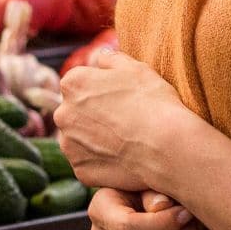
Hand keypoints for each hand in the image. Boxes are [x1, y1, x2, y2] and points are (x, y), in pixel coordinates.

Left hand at [54, 47, 193, 191]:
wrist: (168, 147)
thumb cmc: (154, 103)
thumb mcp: (137, 68)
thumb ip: (112, 59)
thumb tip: (100, 58)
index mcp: (73, 83)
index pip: (79, 83)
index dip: (101, 90)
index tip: (120, 99)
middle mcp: (63, 113)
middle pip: (76, 112)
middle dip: (93, 115)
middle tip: (123, 121)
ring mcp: (69, 145)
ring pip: (79, 139)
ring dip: (94, 139)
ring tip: (124, 141)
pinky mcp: (80, 171)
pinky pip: (88, 164)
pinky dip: (102, 162)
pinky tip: (123, 159)